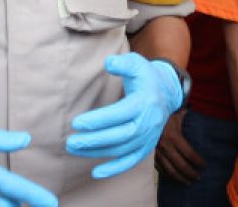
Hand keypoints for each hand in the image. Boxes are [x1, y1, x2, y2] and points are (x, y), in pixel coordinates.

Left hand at [66, 53, 183, 178]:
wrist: (166, 92)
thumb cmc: (145, 76)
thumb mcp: (136, 63)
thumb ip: (122, 63)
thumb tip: (109, 63)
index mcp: (144, 102)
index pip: (119, 114)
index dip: (98, 120)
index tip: (76, 123)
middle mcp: (148, 123)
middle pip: (120, 136)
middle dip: (94, 140)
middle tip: (71, 142)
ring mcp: (148, 137)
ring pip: (122, 150)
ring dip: (97, 152)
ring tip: (74, 149)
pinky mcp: (146, 147)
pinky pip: (131, 161)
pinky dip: (114, 169)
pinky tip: (96, 173)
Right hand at [153, 110, 205, 184]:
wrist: (143, 112)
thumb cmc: (163, 112)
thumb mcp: (177, 113)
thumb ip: (190, 119)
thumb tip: (203, 122)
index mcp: (173, 136)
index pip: (189, 154)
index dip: (198, 162)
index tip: (204, 166)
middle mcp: (164, 145)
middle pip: (181, 165)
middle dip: (191, 173)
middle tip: (198, 178)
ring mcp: (155, 151)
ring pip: (169, 170)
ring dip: (180, 178)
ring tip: (188, 182)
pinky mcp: (148, 153)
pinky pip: (159, 168)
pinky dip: (167, 174)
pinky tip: (173, 177)